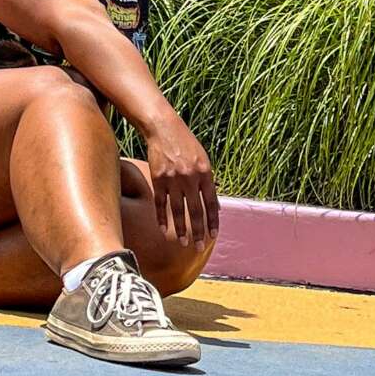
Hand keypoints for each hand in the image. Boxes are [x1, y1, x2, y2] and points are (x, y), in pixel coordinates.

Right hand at [143, 114, 219, 249]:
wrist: (164, 129)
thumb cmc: (186, 145)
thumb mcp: (203, 160)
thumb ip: (209, 182)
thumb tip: (216, 207)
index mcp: (205, 172)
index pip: (211, 203)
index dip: (212, 221)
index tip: (213, 235)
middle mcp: (190, 177)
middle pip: (195, 211)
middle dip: (198, 231)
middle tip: (199, 246)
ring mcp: (173, 179)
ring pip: (177, 211)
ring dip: (180, 229)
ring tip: (183, 243)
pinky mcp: (158, 178)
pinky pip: (160, 203)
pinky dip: (162, 218)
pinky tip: (164, 230)